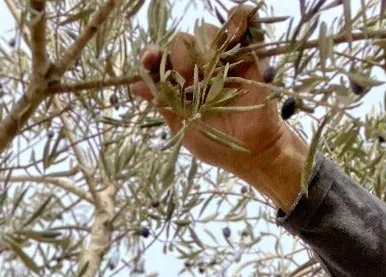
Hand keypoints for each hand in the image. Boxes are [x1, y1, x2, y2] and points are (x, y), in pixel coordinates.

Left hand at [130, 5, 306, 209]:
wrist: (250, 150)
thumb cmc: (215, 144)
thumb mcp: (183, 128)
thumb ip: (163, 104)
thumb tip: (135, 86)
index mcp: (179, 84)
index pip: (160, 61)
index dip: (152, 56)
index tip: (150, 58)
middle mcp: (197, 68)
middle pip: (181, 42)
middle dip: (180, 58)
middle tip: (190, 82)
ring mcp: (221, 59)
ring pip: (205, 32)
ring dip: (204, 47)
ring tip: (211, 72)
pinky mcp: (246, 53)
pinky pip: (240, 23)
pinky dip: (237, 19)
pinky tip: (234, 31)